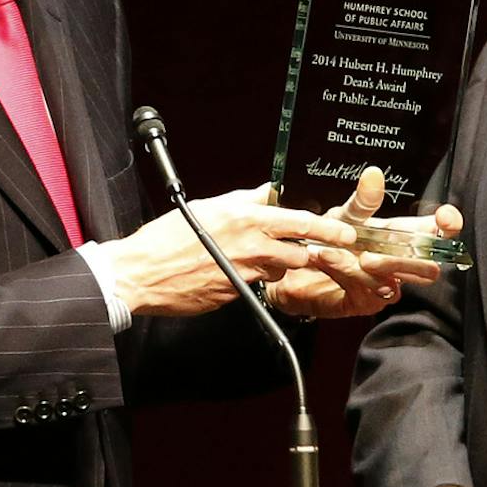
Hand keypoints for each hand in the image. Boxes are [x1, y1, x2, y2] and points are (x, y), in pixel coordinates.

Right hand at [108, 183, 356, 316]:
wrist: (139, 274)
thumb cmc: (166, 238)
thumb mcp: (208, 207)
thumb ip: (244, 201)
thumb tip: (267, 193)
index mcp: (248, 219)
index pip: (303, 223)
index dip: (329, 230)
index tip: (347, 234)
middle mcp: (252, 246)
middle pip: (300, 252)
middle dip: (301, 250)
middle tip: (293, 246)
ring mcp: (246, 273)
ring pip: (280, 269)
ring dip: (275, 264)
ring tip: (249, 255)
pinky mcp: (237, 293)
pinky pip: (256, 283)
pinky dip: (251, 276)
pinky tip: (230, 269)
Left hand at [263, 167, 455, 318]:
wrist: (293, 264)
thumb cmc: (325, 238)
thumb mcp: (344, 216)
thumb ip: (363, 201)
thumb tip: (374, 175)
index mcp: (402, 237)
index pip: (439, 235)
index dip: (448, 228)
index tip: (444, 219)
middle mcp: (399, 264)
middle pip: (428, 269)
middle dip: (405, 261)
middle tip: (374, 252)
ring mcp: (385, 285)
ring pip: (394, 283)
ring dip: (362, 267)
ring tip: (332, 251)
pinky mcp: (364, 303)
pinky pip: (365, 292)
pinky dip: (344, 273)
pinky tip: (326, 259)